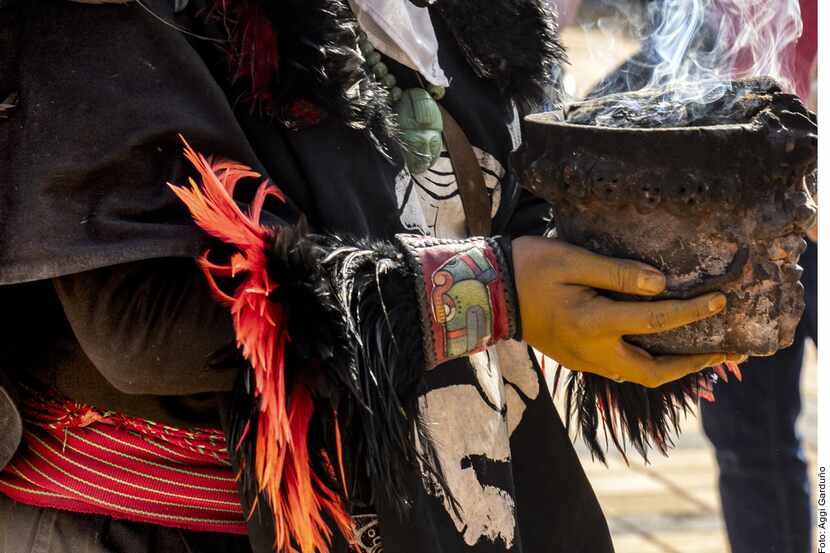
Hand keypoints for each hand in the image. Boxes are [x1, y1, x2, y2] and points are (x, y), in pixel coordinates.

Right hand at [512, 236, 740, 386]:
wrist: (489, 294)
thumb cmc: (528, 269)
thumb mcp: (573, 261)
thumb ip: (618, 273)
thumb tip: (661, 284)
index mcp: (594, 323)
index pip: (656, 320)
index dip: (693, 311)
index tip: (720, 301)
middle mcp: (592, 350)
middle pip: (653, 372)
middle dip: (693, 365)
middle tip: (724, 352)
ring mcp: (583, 360)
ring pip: (637, 374)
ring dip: (671, 367)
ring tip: (700, 354)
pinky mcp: (576, 359)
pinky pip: (620, 368)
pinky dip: (646, 361)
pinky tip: (658, 348)